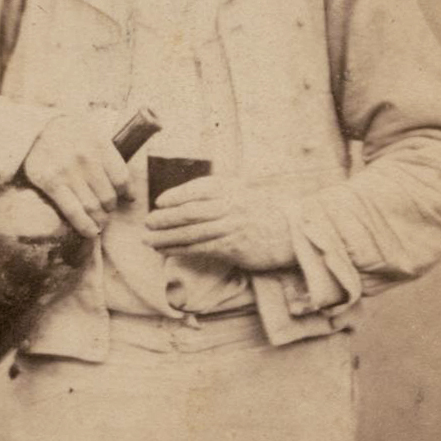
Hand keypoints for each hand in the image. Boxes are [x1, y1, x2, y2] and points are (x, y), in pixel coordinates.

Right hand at [23, 113, 133, 237]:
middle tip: (106, 211)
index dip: (127, 193)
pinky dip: (85, 226)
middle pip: (109, 196)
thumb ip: (110, 159)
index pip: (122, 178)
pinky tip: (91, 232)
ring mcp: (68, 171)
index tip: (126, 199)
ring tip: (99, 222)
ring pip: (93, 207)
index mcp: (100, 144)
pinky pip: (73, 211)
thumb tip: (129, 193)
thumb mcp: (93, 134)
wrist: (35, 127)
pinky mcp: (51, 182)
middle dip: (110, 209)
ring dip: (100, 220)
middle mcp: (86, 158)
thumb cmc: (68, 133)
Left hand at [144, 175, 294, 270]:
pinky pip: (201, 248)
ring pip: (191, 232)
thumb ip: (219, 193)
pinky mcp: (233, 247)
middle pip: (189, 211)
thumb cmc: (264, 213)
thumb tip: (186, 201)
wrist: (292, 233)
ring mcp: (231, 227)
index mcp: (231, 188)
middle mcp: (229, 205)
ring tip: (149, 240)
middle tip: (147, 222)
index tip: (160, 202)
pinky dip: (180, 250)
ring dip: (166, 237)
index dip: (175, 195)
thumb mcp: (243, 193)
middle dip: (165, 218)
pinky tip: (167, 251)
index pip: (197, 189)